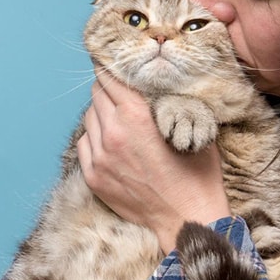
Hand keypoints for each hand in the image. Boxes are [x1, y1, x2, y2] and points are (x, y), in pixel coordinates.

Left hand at [77, 68, 229, 250]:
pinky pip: (84, 144)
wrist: (186, 218)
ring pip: (89, 117)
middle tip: (120, 88)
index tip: (112, 60)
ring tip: (119, 118)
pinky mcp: (93, 177)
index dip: (110, 65)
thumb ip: (167, 101)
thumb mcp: (189, 126)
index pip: (109, 77)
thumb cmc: (195, 174)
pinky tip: (111, 141)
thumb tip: (154, 83)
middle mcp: (112, 133)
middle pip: (96, 93)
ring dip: (101, 112)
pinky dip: (95, 137)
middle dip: (108, 87)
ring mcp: (99, 157)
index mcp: (135, 116)